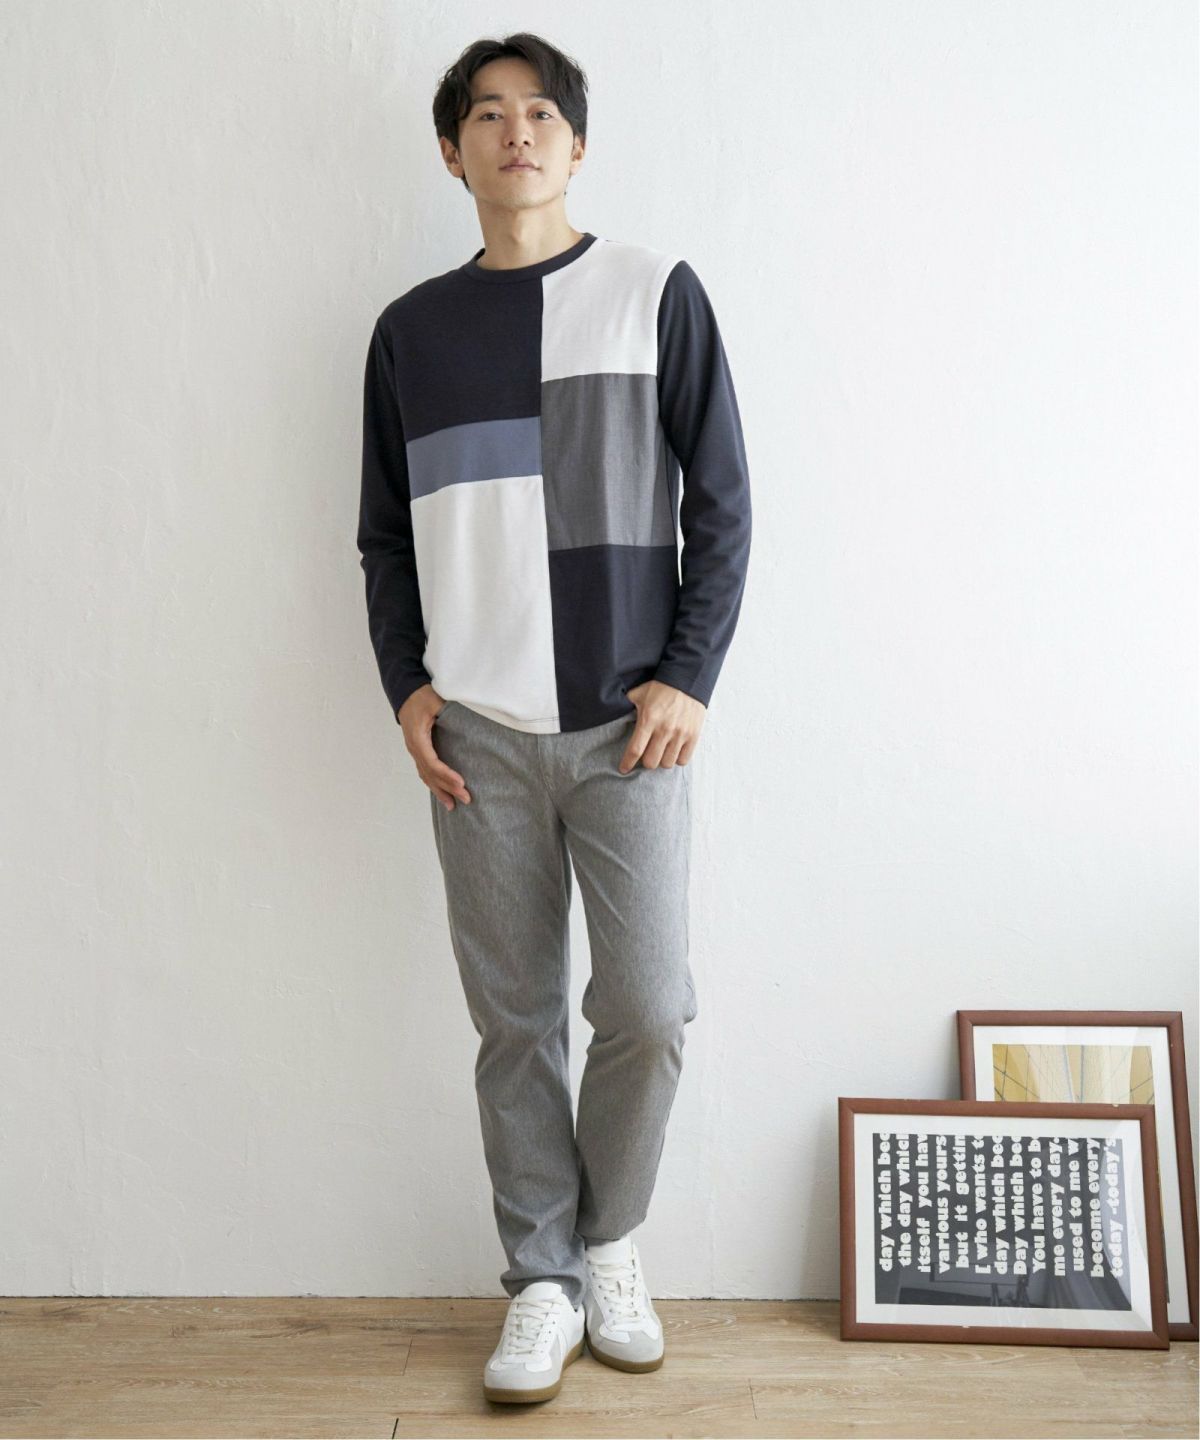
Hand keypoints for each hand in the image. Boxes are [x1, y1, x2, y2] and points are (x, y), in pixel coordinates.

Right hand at [398, 685, 471, 810]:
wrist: (405, 692)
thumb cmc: (421, 696)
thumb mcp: (435, 700)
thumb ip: (447, 710)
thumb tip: (465, 718)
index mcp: (418, 738)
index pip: (432, 762)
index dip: (446, 774)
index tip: (461, 783)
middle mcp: (414, 748)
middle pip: (430, 774)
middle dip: (448, 788)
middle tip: (466, 799)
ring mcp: (415, 750)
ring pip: (426, 776)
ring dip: (440, 791)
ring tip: (452, 806)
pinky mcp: (418, 750)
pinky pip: (425, 771)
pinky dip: (433, 783)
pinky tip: (441, 793)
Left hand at [618, 681, 704, 772]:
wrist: (687, 680)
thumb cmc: (661, 687)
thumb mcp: (639, 693)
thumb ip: (626, 704)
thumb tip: (612, 709)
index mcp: (648, 719)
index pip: (635, 750)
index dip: (627, 763)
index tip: (623, 769)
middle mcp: (664, 729)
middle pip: (651, 762)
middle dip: (646, 761)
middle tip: (646, 754)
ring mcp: (680, 733)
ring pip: (667, 763)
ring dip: (662, 760)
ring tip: (661, 752)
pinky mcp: (693, 735)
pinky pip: (683, 760)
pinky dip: (677, 759)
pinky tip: (673, 751)